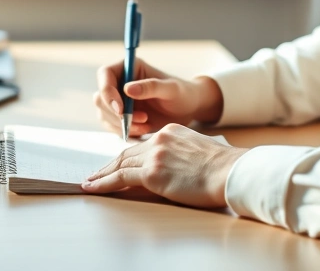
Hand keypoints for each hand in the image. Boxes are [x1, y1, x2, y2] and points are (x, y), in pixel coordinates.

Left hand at [81, 123, 248, 207]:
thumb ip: (182, 155)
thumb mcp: (200, 152)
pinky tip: (93, 188)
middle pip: (127, 153)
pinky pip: (120, 178)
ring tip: (89, 183)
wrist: (230, 171)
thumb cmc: (223, 168)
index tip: (118, 164)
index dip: (128, 156)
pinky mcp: (152, 173)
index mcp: (171, 132)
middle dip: (109, 164)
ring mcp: (154, 155)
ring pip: (119, 164)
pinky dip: (103, 183)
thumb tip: (176, 169)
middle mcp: (159, 139)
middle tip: (96, 174)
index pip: (143, 145)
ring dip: (102, 174)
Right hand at [93, 57, 223, 137]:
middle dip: (116, 113)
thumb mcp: (171, 89)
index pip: (105, 74)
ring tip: (146, 127)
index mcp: (129, 67)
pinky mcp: (120, 116)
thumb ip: (151, 87)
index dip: (107, 92)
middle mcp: (119, 82)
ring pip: (104, 114)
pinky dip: (125, 133)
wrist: (188, 110)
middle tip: (142, 120)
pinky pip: (112, 127)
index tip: (121, 109)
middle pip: (100, 98)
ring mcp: (118, 100)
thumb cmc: (182, 94)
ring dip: (121, 125)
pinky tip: (144, 132)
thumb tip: (127, 88)